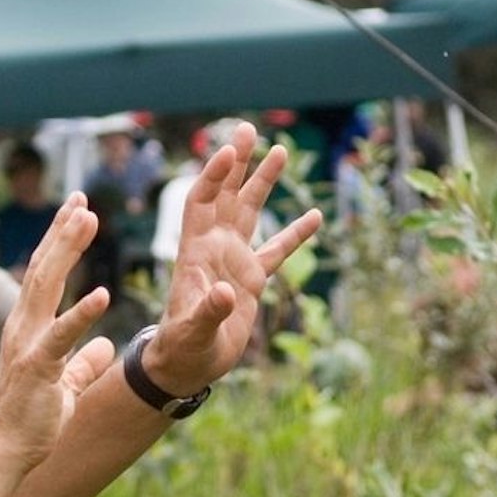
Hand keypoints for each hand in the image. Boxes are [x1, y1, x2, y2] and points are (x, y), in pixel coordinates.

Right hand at [0, 196, 115, 468]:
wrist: (4, 452)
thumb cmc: (30, 421)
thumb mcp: (65, 386)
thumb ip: (84, 363)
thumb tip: (105, 346)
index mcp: (29, 328)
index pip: (45, 274)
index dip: (60, 241)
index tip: (77, 210)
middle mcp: (23, 328)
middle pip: (43, 269)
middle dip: (62, 232)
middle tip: (81, 199)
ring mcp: (27, 345)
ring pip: (46, 287)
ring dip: (67, 251)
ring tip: (86, 220)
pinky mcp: (38, 369)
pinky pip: (61, 336)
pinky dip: (81, 314)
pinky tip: (103, 295)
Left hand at [143, 121, 321, 393]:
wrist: (187, 367)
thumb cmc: (181, 349)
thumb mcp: (193, 332)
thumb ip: (208, 310)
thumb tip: (226, 293)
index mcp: (195, 253)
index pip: (201, 202)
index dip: (212, 177)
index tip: (228, 153)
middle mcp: (214, 248)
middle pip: (226, 194)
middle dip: (237, 162)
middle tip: (249, 129)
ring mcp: (234, 261)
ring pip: (251, 212)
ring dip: (263, 182)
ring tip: (281, 151)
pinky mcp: (251, 280)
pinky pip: (276, 251)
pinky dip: (294, 234)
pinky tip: (315, 216)